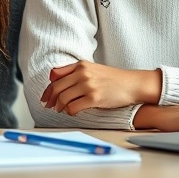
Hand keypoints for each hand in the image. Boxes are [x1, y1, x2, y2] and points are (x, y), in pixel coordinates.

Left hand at [40, 61, 160, 115]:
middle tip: (49, 106)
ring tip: (61, 110)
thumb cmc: (113, 79)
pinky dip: (70, 111)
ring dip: (59, 106)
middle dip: (50, 99)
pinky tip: (73, 112)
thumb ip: (77, 73)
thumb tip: (58, 83)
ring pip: (63, 98)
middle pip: (57, 87)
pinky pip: (73, 107)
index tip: (46, 96)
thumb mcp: (93, 69)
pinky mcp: (94, 98)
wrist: (132, 84)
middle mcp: (82, 73)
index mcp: (81, 65)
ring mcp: (88, 85)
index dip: (48, 87)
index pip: (55, 75)